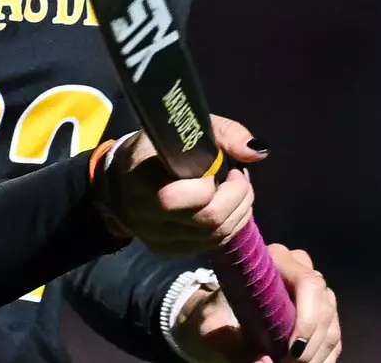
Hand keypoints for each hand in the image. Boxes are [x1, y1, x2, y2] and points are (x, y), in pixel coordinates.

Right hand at [94, 115, 269, 256]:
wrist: (123, 182)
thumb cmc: (155, 150)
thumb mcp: (182, 130)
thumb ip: (221, 133)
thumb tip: (257, 152)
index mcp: (140, 183)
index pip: (178, 197)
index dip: (208, 183)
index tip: (216, 164)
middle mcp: (147, 218)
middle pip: (207, 219)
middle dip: (236, 196)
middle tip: (238, 176)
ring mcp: (160, 240)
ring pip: (216, 234)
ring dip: (240, 209)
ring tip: (238, 187)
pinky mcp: (173, 251)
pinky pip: (213, 243)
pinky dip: (232, 224)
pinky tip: (232, 205)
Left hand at [170, 245, 340, 362]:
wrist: (216, 319)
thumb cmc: (212, 317)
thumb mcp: (212, 330)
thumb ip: (233, 346)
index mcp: (273, 260)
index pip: (307, 282)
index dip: (308, 318)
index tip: (293, 351)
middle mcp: (299, 267)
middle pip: (324, 305)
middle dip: (311, 343)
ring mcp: (313, 290)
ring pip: (331, 323)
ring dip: (317, 353)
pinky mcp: (320, 312)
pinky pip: (334, 337)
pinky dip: (323, 357)